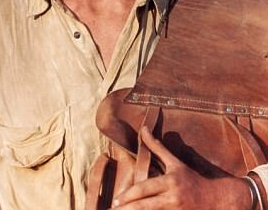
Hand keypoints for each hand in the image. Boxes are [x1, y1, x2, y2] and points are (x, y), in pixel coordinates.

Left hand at [111, 126, 251, 208]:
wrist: (216, 198)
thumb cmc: (191, 179)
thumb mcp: (175, 163)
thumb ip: (157, 147)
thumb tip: (143, 129)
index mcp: (170, 182)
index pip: (145, 189)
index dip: (129, 195)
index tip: (117, 199)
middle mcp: (172, 198)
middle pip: (146, 205)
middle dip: (128, 209)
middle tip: (113, 209)